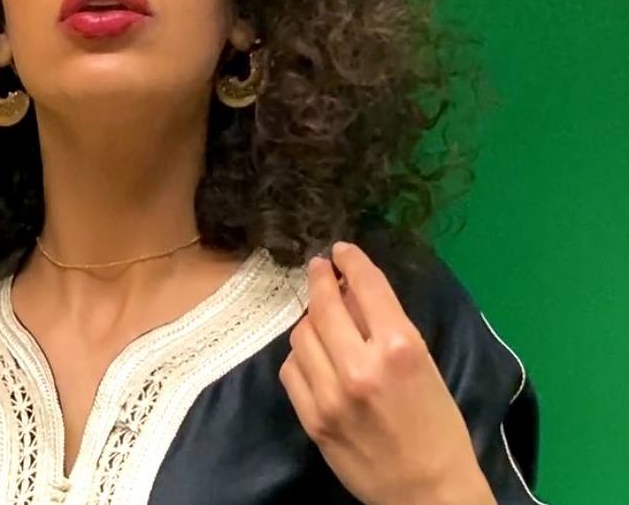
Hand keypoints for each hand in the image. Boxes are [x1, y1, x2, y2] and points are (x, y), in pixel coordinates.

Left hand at [279, 242, 492, 504]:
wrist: (429, 494)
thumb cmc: (439, 430)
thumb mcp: (424, 366)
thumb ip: (388, 328)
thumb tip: (353, 293)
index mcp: (400, 349)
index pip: (366, 287)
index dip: (351, 261)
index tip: (341, 250)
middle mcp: (361, 367)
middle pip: (324, 304)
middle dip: (320, 279)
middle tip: (319, 269)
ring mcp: (331, 395)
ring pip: (301, 335)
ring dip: (311, 321)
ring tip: (322, 320)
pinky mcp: (313, 419)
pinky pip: (291, 370)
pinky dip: (300, 356)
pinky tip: (313, 356)